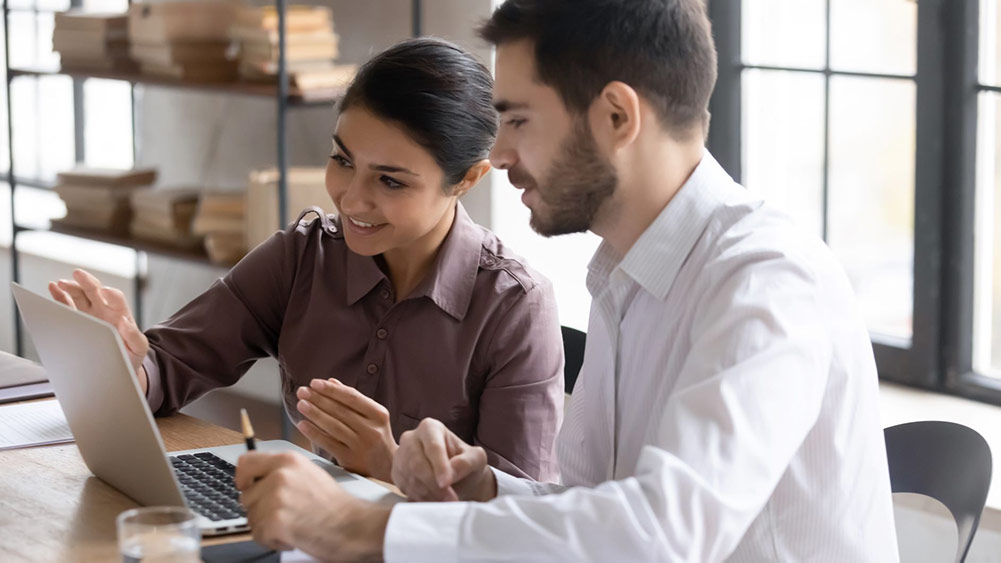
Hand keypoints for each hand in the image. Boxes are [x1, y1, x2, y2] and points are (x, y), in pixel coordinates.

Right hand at [48, 268, 148, 392]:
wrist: (119, 364)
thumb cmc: (131, 354)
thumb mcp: (139, 347)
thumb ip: (134, 336)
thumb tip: (125, 321)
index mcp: (120, 314)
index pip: (117, 299)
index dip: (112, 294)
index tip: (104, 290)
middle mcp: (104, 310)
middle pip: (96, 291)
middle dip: (87, 282)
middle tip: (77, 274)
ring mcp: (90, 313)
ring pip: (80, 295)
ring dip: (71, 287)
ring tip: (60, 283)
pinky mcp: (78, 319)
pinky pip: (68, 304)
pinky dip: (60, 296)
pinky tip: (53, 288)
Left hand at [235, 451, 389, 558]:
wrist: (353, 525)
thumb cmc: (334, 504)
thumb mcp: (308, 473)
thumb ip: (281, 471)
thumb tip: (254, 478)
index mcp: (287, 460)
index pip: (245, 463)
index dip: (242, 478)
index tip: (247, 487)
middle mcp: (280, 475)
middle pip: (246, 497)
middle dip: (260, 509)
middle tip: (286, 513)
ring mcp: (276, 498)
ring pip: (251, 518)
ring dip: (267, 527)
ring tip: (293, 523)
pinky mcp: (275, 521)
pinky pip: (258, 535)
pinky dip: (273, 540)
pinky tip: (293, 535)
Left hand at [295, 378, 397, 481]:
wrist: (387, 466)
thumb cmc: (376, 435)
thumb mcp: (372, 416)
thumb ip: (353, 399)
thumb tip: (331, 382)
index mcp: (379, 415)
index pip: (352, 397)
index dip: (332, 390)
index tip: (315, 383)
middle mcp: (372, 430)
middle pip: (341, 411)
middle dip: (319, 399)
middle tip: (302, 391)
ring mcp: (361, 446)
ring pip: (334, 426)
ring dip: (315, 414)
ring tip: (301, 404)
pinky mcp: (350, 459)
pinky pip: (328, 443)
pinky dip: (314, 433)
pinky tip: (303, 424)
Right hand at [392, 418, 496, 502]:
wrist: (455, 477)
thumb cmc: (465, 463)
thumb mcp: (476, 459)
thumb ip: (467, 462)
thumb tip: (451, 472)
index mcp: (430, 427)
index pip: (433, 446)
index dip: (439, 466)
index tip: (446, 483)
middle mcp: (411, 438)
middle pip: (417, 463)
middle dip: (434, 485)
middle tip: (450, 499)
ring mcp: (401, 456)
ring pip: (410, 478)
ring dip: (429, 494)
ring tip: (446, 501)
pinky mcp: (396, 473)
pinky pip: (405, 488)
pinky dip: (421, 498)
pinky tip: (435, 500)